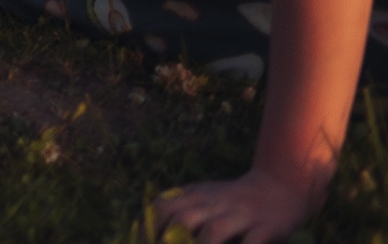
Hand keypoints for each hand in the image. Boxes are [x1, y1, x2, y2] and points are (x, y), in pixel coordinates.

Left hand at [149, 166, 325, 243]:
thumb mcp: (202, 195)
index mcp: (195, 195)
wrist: (279, 185)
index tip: (144, 243)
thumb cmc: (232, 199)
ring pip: (213, 232)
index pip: (161, 207)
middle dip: (170, 242)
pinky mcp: (266, 228)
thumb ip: (179, 207)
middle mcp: (214, 203)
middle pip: (182, 219)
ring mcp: (240, 215)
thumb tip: (148, 232)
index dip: (148, 229)